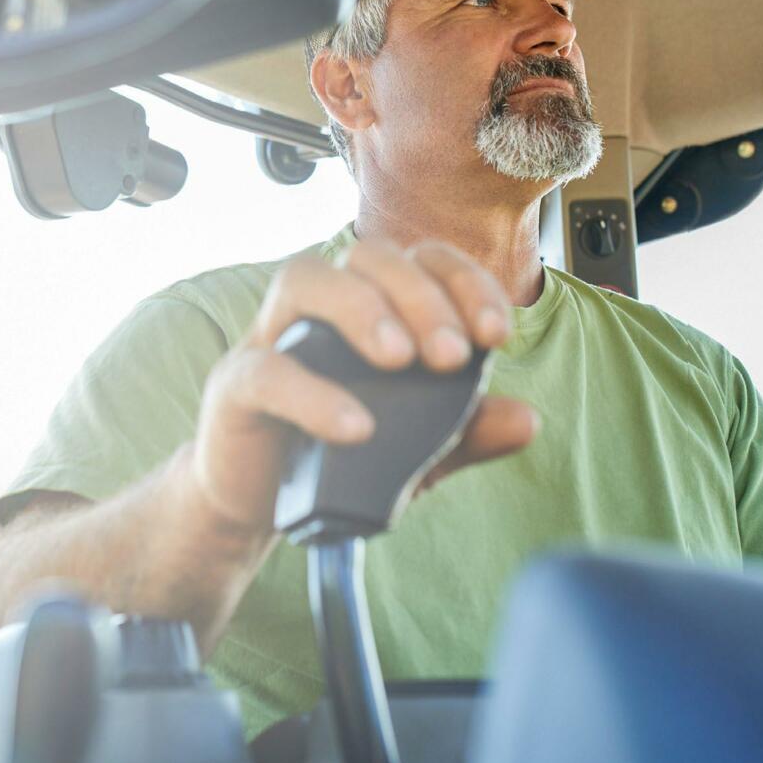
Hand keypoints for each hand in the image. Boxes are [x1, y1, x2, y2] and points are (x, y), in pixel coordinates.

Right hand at [191, 238, 537, 530]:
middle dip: (421, 296)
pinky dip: (314, 394)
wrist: (260, 506)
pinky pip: (267, 369)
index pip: (422, 259)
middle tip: (451, 356)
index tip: (497, 334)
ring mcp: (272, 337)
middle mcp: (322, 306)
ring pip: (305, 278)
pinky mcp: (235, 386)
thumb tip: (527, 420)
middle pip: (368, 255)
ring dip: (361, 309)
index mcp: (373, 304)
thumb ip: (468, 430)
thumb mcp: (418, 448)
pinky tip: (357, 428)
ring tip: (401, 360)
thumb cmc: (341, 455)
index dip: (465, 281)